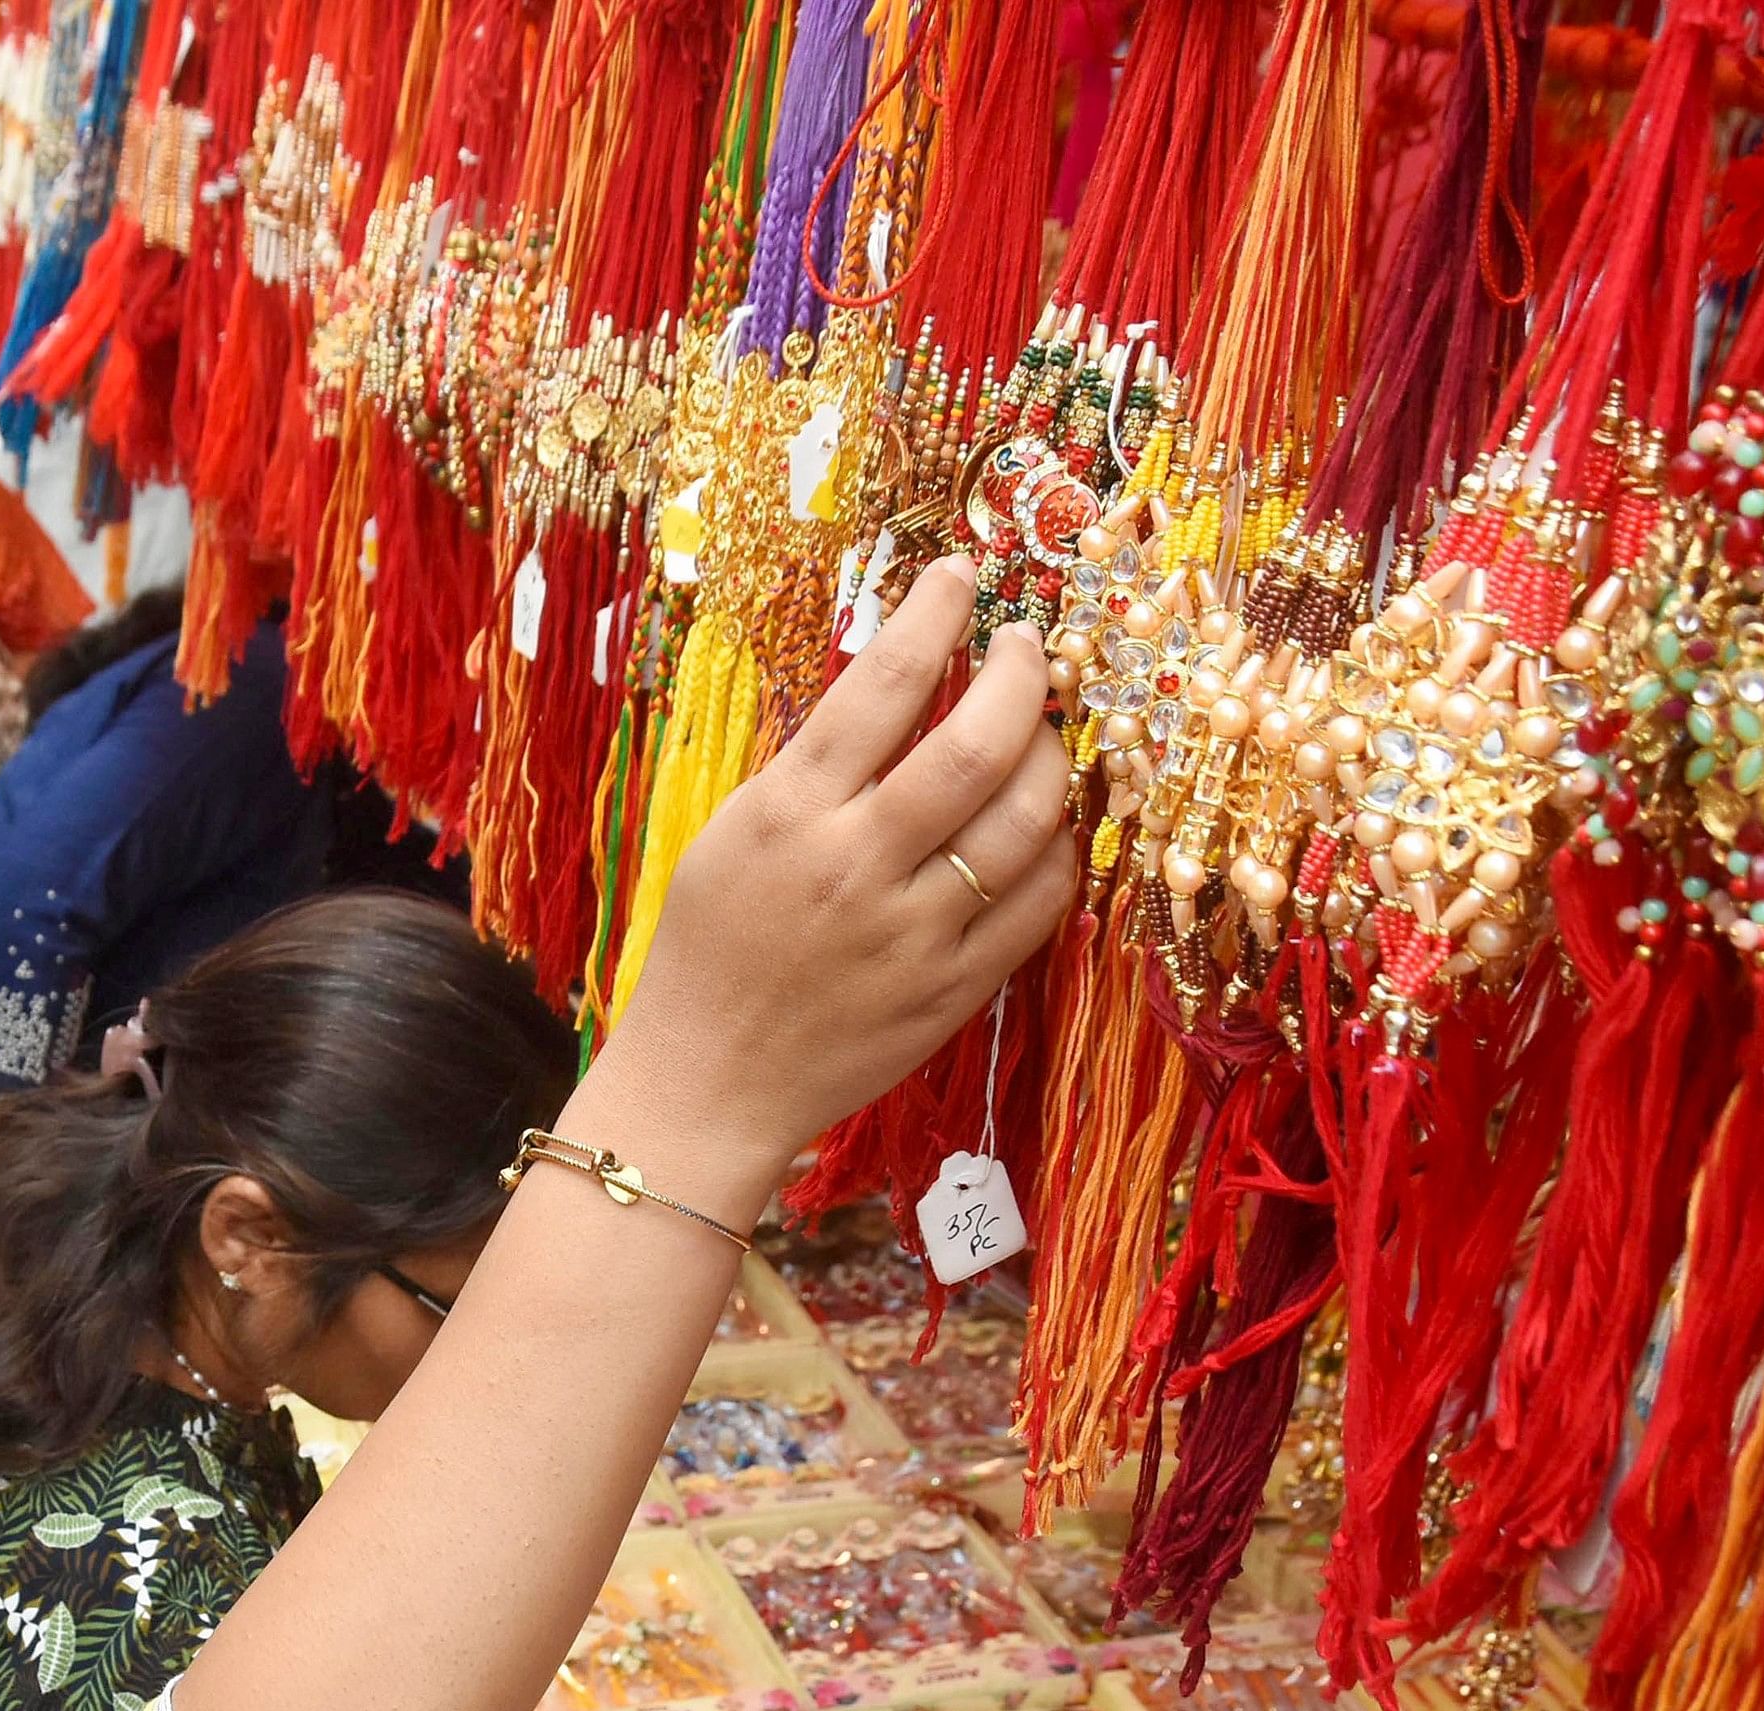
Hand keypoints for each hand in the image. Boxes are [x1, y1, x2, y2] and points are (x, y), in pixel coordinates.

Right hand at [601, 558, 1074, 1166]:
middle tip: (1029, 650)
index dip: (937, 614)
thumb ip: (815, 768)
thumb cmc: (708, 950)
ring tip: (1045, 735)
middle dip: (1022, 677)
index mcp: (788, 814)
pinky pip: (1039, 905)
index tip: (964, 574)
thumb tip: (904, 684)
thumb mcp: (733, 834)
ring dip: (1052, 759)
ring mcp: (912, 934)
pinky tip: (1042, 827)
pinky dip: (1056, 851)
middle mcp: (855, 867)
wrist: (707, 1083)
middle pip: (977, 746)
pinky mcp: (952, 991)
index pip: (883, 685)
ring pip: (1024, 821)